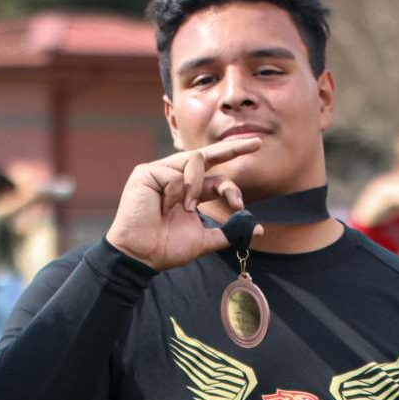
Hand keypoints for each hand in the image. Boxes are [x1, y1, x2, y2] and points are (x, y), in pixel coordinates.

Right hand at [106, 136, 262, 270]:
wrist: (141, 256)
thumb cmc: (166, 248)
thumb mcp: (203, 240)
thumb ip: (228, 232)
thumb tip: (257, 228)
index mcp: (189, 191)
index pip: (215, 177)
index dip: (231, 183)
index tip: (242, 201)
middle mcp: (175, 177)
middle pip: (207, 155)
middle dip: (233, 148)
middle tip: (256, 143)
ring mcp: (160, 172)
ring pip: (195, 160)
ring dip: (197, 185)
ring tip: (186, 208)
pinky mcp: (146, 173)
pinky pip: (174, 175)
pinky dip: (175, 193)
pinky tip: (163, 208)